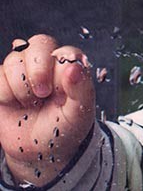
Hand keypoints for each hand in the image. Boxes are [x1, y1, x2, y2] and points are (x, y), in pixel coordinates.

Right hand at [0, 35, 95, 185]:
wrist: (39, 152)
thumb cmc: (64, 129)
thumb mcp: (79, 113)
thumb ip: (81, 89)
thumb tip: (74, 67)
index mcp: (70, 67)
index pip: (65, 51)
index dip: (58, 71)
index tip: (58, 94)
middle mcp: (48, 64)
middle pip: (38, 44)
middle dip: (37, 71)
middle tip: (41, 95)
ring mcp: (24, 71)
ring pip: (15, 59)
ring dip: (21, 87)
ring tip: (31, 103)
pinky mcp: (3, 82)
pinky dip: (5, 93)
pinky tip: (14, 103)